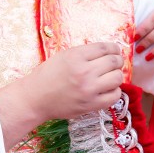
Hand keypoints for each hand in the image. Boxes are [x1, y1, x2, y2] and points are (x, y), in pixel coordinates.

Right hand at [0, 42, 123, 148]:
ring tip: (110, 76)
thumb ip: (85, 53)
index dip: (114, 48)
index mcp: (76, 56)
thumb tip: (107, 52)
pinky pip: (115, 96)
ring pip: (117, 78)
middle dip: (117, 61)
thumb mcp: (64, 56)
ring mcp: (89, 89)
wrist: (35, 98)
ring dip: (117, 75)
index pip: (105, 48)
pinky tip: (107, 89)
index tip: (115, 50)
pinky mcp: (91, 104)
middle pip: (114, 62)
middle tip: (115, 63)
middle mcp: (85, 72)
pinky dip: (114, 91)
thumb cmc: (48, 75)